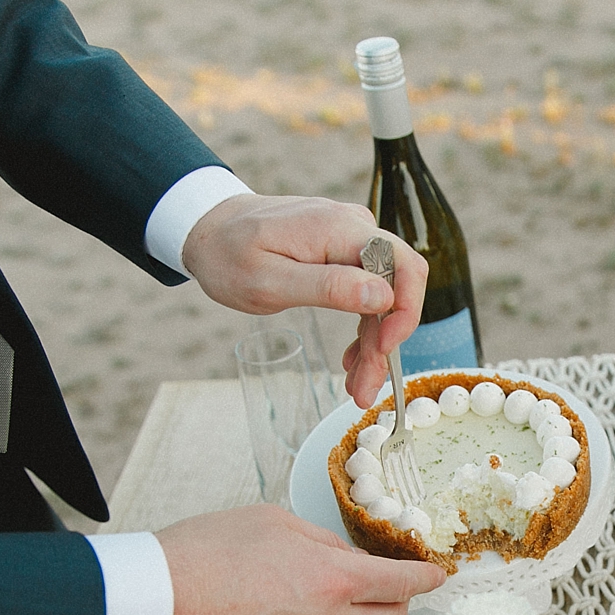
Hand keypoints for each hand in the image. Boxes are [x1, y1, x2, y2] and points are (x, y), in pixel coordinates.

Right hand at [155, 505, 444, 614]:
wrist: (152, 607)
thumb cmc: (202, 555)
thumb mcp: (274, 522)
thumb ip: (324, 543)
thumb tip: (349, 559)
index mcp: (333, 580)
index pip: (403, 584)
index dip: (425, 578)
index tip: (434, 575)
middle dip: (396, 603)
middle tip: (384, 587)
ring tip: (325, 602)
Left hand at [181, 195, 426, 404]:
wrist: (209, 231)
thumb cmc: (229, 256)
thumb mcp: (269, 282)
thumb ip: (328, 287)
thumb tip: (383, 296)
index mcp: (338, 229)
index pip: (403, 266)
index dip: (405, 311)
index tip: (384, 349)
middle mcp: (353, 226)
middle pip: (395, 288)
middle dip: (385, 343)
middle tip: (364, 389)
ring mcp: (349, 236)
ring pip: (383, 295)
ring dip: (375, 343)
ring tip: (357, 383)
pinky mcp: (343, 250)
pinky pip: (367, 290)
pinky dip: (362, 326)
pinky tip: (351, 355)